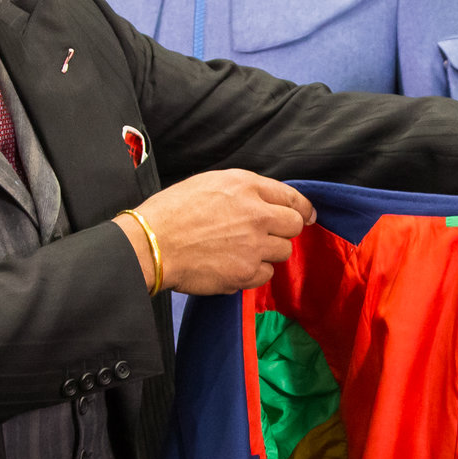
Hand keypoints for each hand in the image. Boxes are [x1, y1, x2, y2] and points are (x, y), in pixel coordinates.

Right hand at [115, 170, 314, 295]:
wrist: (151, 243)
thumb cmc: (171, 212)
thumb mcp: (208, 183)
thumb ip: (243, 191)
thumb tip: (267, 202)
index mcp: (245, 186)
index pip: (291, 196)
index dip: (302, 208)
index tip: (306, 216)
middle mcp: (256, 214)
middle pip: (294, 225)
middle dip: (285, 230)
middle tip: (267, 235)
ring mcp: (253, 245)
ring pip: (283, 252)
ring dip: (267, 253)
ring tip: (240, 250)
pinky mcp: (245, 272)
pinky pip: (265, 274)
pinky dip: (253, 272)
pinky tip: (232, 265)